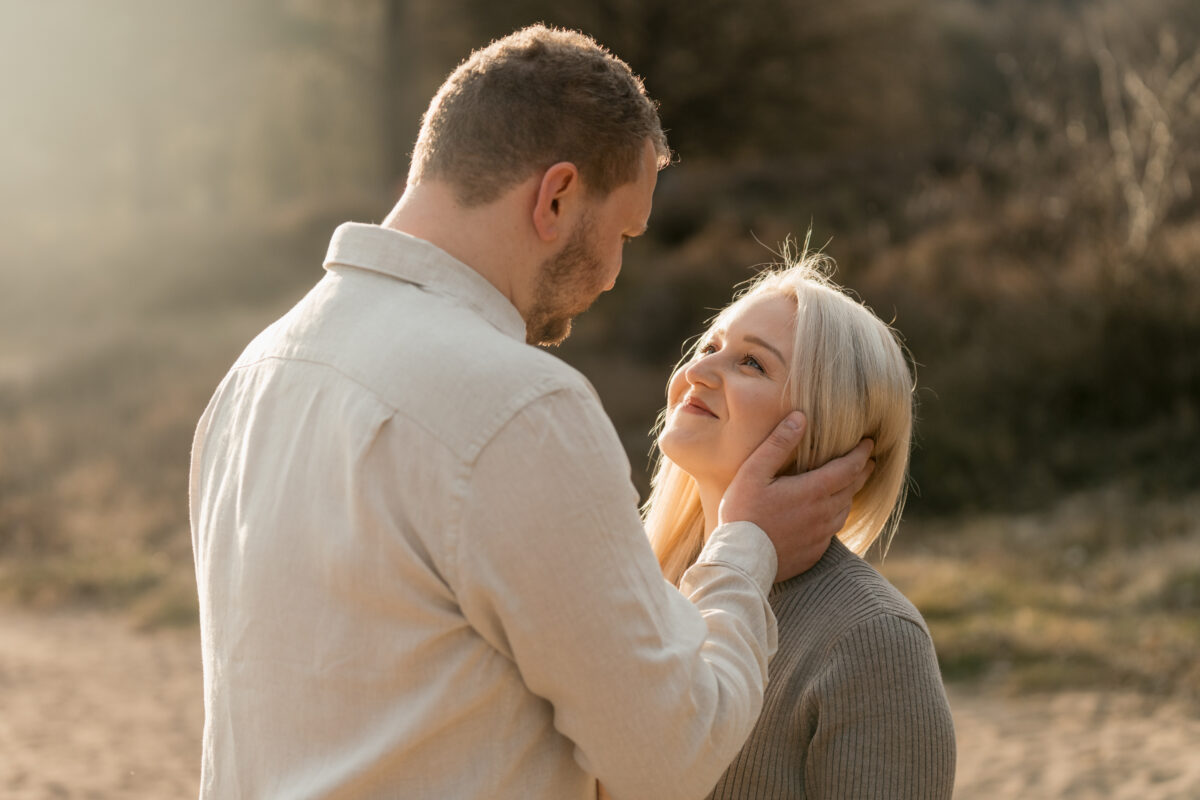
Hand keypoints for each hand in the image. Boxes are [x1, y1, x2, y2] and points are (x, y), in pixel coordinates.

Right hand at [718, 412, 874, 580]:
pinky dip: (835, 516)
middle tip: (868, 460)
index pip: (848, 468)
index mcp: (812, 491)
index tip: (869, 443)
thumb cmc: (743, 513)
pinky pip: (832, 530)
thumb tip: (800, 417)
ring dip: (849, 494)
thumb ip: (778, 444)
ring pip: (844, 510)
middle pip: (851, 488)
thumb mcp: (753, 472)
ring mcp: (820, 536)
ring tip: (849, 484)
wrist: (741, 560)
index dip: (861, 454)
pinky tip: (827, 514)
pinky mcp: (814, 552)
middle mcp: (823, 514)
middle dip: (862, 471)